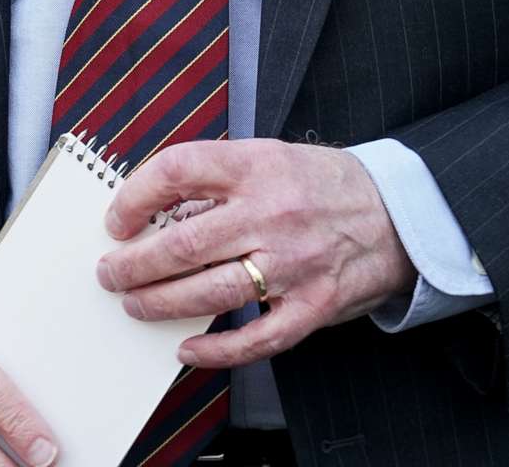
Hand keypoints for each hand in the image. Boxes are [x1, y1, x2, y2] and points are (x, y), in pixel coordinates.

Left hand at [94, 138, 418, 369]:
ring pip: (210, 293)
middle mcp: (273, 213)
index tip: (117, 219)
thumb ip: (217, 182)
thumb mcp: (269, 158)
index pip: (179, 171)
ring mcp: (295, 263)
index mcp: (257, 166)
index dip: (136, 196)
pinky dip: (215, 350)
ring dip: (161, 303)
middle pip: (184, 244)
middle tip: (110, 274)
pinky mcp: (314, 305)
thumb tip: (155, 216)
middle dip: (134, 264)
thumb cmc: (322, 184)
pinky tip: (187, 348)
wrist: (397, 213)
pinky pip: (256, 338)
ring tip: (135, 304)